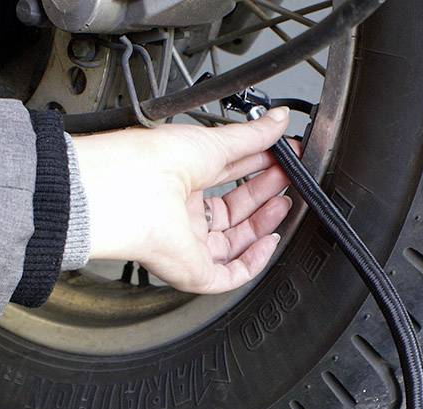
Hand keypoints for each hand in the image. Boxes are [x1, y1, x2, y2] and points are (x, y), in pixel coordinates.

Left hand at [71, 107, 294, 293]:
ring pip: (235, 244)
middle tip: (288, 178)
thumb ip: (253, 135)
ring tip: (284, 202)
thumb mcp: (214, 140)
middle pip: (234, 212)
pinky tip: (268, 241)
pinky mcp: (194, 271)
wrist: (134, 190)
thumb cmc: (155, 162)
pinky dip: (254, 262)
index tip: (282, 159)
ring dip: (263, 224)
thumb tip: (279, 120)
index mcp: (181, 182)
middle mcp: (182, 215)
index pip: (227, 179)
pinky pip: (231, 275)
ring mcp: (187, 244)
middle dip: (264, 194)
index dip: (257, 170)